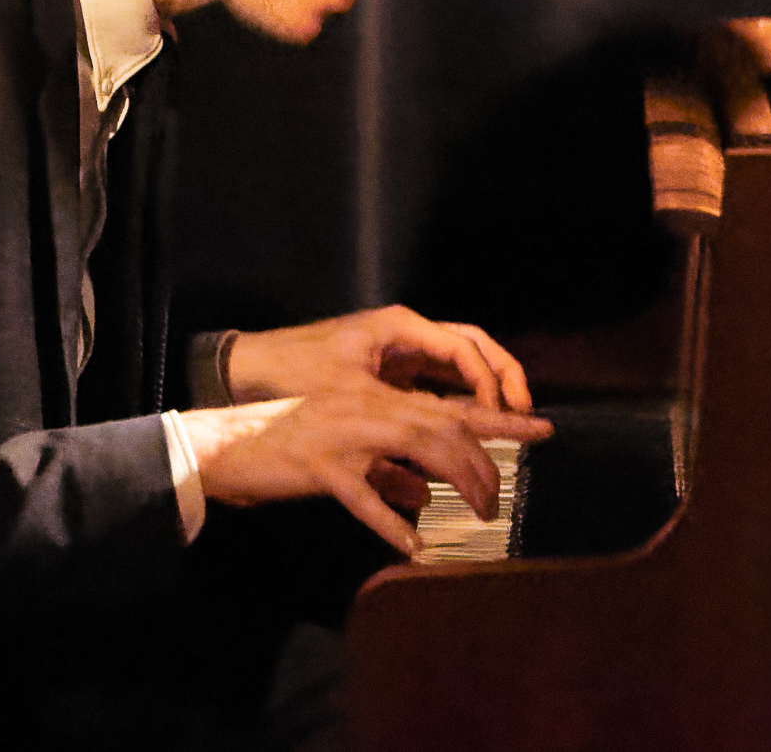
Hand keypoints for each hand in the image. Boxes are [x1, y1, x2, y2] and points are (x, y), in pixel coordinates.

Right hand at [180, 388, 552, 555]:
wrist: (227, 444)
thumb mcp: (346, 452)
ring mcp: (344, 436)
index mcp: (377, 400)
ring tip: (478, 516)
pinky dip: (391, 523)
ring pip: (418, 452)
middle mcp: (367, 410)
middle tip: (499, 500)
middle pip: (444, 429)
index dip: (500, 419)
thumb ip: (388, 468)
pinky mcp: (319, 468)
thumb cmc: (287, 444)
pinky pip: (363, 498)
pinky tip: (412, 547)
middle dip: (483, 464)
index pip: (450, 406)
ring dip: (455, 484)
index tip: (543, 429)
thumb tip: (425, 495)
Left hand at [227, 305, 533, 411]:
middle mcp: (404, 335)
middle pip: (472, 348)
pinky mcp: (388, 376)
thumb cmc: (289, 373)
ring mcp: (398, 353)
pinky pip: (435, 385)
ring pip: (458, 366)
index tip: (499, 416)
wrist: (246, 373)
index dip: (489, 382)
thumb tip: (441, 442)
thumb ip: (400, 415)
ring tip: (510, 421)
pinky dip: (458, 402)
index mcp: (399, 327)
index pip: (464, 349)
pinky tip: (471, 428)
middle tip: (524, 413)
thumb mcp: (347, 393)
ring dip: (486, 390)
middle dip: (503, 377)